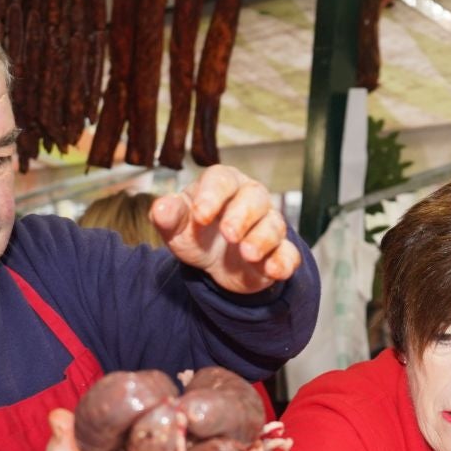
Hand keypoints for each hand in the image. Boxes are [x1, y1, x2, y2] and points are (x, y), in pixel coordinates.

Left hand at [153, 165, 300, 294]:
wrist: (215, 265)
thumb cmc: (197, 234)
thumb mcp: (177, 228)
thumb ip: (168, 216)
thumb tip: (161, 208)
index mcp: (223, 185)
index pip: (221, 179)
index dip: (212, 196)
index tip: (200, 217)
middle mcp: (250, 199)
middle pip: (255, 196)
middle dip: (243, 215)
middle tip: (229, 234)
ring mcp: (268, 225)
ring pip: (274, 224)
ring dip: (263, 239)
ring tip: (247, 254)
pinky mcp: (279, 252)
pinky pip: (289, 253)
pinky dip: (284, 261)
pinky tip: (273, 270)